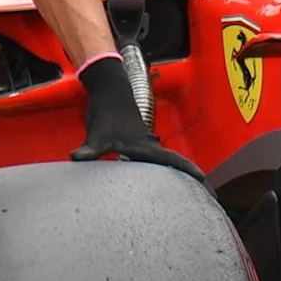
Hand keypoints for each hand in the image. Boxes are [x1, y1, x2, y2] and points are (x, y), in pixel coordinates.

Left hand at [73, 56, 203, 177]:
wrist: (108, 89)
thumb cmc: (108, 109)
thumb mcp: (98, 134)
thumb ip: (90, 149)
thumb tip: (77, 157)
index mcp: (145, 147)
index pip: (172, 160)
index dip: (188, 169)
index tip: (203, 178)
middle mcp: (147, 146)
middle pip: (171, 164)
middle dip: (185, 176)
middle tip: (198, 190)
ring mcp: (141, 143)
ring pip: (160, 162)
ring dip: (170, 172)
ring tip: (180, 188)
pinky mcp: (134, 141)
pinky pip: (147, 159)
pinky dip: (152, 168)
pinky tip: (146, 176)